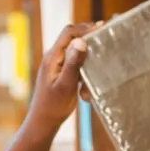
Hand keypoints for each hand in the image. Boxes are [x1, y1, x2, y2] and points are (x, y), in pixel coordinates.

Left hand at [27, 21, 99, 136]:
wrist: (43, 123)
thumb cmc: (52, 106)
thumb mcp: (65, 85)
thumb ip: (73, 63)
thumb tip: (80, 41)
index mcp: (52, 57)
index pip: (68, 33)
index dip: (85, 28)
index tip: (103, 27)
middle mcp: (53, 57)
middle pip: (73, 39)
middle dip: (89, 40)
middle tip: (106, 40)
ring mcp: (57, 65)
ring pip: (76, 54)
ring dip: (88, 62)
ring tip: (98, 70)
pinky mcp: (61, 74)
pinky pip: (76, 67)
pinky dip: (84, 75)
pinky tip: (85, 92)